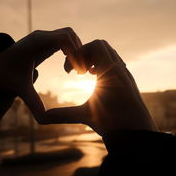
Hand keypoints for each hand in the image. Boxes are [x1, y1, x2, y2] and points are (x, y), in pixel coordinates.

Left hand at [0, 27, 82, 117]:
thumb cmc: (7, 78)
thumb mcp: (20, 90)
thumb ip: (33, 102)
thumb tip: (43, 119)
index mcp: (35, 43)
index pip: (63, 38)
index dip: (74, 53)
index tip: (77, 71)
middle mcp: (40, 36)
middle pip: (69, 34)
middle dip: (78, 51)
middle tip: (79, 73)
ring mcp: (43, 36)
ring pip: (69, 35)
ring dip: (76, 50)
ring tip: (73, 71)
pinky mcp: (46, 41)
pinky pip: (65, 40)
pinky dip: (71, 50)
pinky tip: (68, 68)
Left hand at [25, 39, 157, 135]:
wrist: (131, 130)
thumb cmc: (111, 123)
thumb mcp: (81, 114)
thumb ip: (63, 113)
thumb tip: (43, 117)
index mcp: (106, 75)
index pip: (92, 55)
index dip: (78, 58)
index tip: (69, 73)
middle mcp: (112, 68)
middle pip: (95, 46)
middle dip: (79, 54)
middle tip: (70, 71)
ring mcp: (117, 67)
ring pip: (99, 44)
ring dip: (85, 53)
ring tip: (79, 73)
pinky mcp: (117, 68)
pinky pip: (101, 49)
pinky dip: (90, 55)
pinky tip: (86, 74)